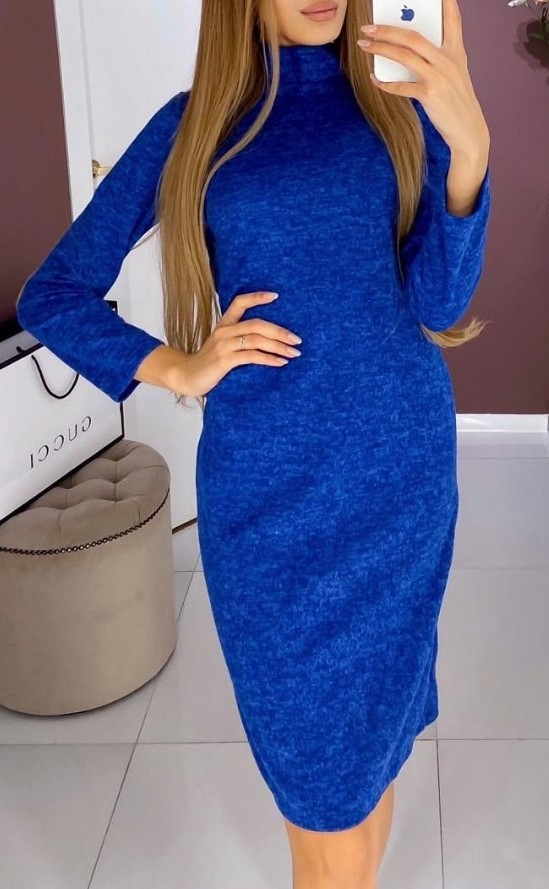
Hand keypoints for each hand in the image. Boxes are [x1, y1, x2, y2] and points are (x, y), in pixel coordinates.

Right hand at [169, 291, 301, 397]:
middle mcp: (224, 331)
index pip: (239, 302)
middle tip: (297, 339)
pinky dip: (269, 359)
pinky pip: (251, 356)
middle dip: (280, 331)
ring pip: (256, 339)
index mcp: (224, 324)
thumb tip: (267, 342)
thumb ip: (239, 340)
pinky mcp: (224, 360)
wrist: (186, 376)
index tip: (276, 296)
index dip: (257, 297)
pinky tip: (280, 362)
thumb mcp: (222, 346)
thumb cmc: (208, 363)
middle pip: (257, 323)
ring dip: (279, 346)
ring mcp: (223, 345)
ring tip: (293, 353)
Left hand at [358, 0, 489, 158]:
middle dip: (388, 29)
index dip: (446, 2)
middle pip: (414, 37)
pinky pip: (401, 86)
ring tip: (364, 46)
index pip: (453, 19)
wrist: (468, 130)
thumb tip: (407, 50)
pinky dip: (385, 83)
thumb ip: (436, 59)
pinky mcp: (430, 96)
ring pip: (405, 56)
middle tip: (368, 27)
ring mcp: (439, 78)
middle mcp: (448, 61)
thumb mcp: (454, 74)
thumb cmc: (457, 101)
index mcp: (456, 52)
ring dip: (381, 49)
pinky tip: (374, 79)